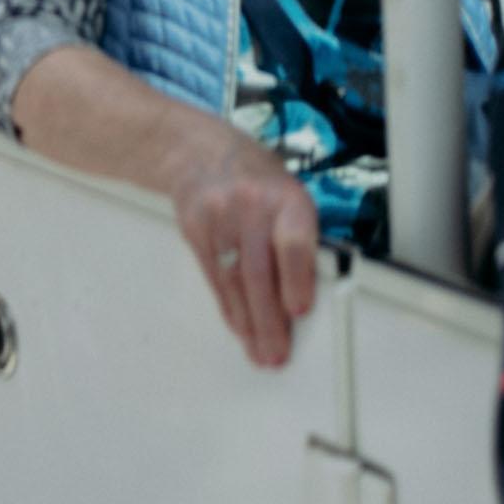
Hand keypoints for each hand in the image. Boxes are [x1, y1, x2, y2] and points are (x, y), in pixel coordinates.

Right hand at [169, 123, 320, 367]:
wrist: (198, 149)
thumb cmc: (256, 179)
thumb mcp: (288, 196)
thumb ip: (299, 239)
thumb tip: (308, 295)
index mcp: (286, 197)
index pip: (291, 240)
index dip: (296, 278)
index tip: (300, 311)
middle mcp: (251, 206)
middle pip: (258, 271)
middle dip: (269, 320)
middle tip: (277, 353)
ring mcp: (218, 217)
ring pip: (233, 280)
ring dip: (248, 322)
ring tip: (260, 351)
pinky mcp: (194, 228)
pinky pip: (213, 276)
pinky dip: (228, 306)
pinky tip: (238, 326)